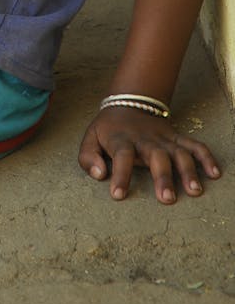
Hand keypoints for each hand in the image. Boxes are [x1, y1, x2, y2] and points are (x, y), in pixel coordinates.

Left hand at [78, 106, 220, 203]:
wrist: (128, 103)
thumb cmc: (108, 130)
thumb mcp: (90, 138)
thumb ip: (88, 158)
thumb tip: (99, 174)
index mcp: (121, 140)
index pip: (121, 156)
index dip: (119, 175)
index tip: (118, 195)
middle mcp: (144, 139)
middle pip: (156, 155)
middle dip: (162, 176)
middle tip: (167, 199)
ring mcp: (163, 138)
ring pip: (179, 152)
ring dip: (188, 170)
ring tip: (194, 191)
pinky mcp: (177, 137)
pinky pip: (194, 145)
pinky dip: (206, 157)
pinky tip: (215, 173)